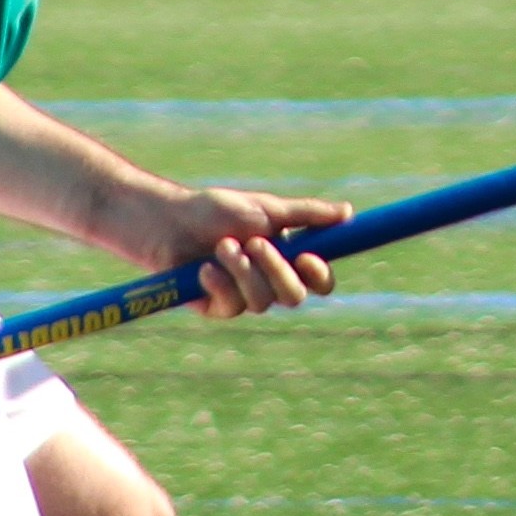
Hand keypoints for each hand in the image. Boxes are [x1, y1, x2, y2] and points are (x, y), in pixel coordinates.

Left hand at [101, 182, 346, 317]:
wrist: (167, 221)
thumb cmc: (214, 210)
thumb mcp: (264, 208)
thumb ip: (305, 215)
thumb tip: (348, 212)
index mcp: (286, 256)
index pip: (318, 278)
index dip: (320, 274)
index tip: (309, 257)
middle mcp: (268, 280)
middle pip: (295, 296)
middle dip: (276, 270)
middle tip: (254, 242)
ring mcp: (243, 296)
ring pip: (262, 302)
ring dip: (242, 271)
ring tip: (221, 245)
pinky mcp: (217, 307)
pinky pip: (231, 307)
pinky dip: (220, 284)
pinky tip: (204, 268)